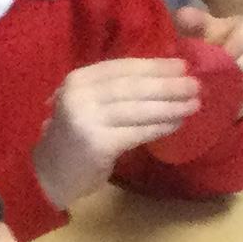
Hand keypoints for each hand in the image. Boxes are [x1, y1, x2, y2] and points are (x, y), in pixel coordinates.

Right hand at [34, 58, 201, 205]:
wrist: (46, 176)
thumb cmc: (73, 138)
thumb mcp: (86, 103)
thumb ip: (113, 89)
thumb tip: (162, 75)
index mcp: (77, 80)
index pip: (123, 67)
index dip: (156, 65)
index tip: (183, 65)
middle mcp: (79, 96)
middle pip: (134, 87)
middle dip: (169, 85)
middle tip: (196, 85)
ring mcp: (87, 120)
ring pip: (139, 109)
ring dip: (171, 106)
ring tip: (194, 104)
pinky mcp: (98, 145)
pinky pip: (138, 132)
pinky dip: (160, 127)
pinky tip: (176, 124)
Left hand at [177, 4, 242, 112]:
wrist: (222, 62)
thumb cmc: (215, 41)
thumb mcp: (204, 29)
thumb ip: (195, 22)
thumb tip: (182, 14)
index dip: (232, 45)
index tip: (213, 57)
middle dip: (236, 68)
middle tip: (212, 76)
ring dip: (237, 87)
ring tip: (214, 90)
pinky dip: (236, 103)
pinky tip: (219, 103)